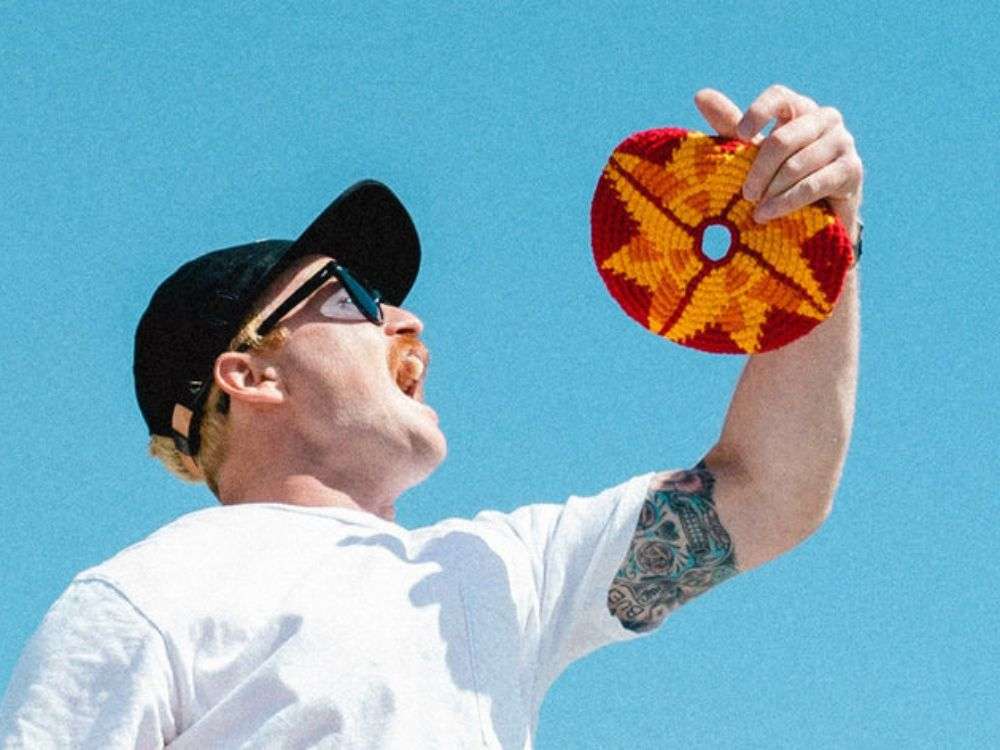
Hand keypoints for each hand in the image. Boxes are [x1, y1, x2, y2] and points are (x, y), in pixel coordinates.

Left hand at [694, 84, 863, 239]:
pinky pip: (813, 184)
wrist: (814, 217)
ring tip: (756, 211)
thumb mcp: (750, 153)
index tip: (741, 136)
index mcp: (799, 109)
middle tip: (746, 194)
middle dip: (759, 169)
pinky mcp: (852, 170)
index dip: (758, 113)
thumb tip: (700, 95)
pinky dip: (787, 202)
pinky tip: (769, 215)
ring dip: (772, 190)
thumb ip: (730, 126)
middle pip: (784, 138)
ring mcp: (843, 141)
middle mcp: (825, 118)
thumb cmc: (776, 179)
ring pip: (797, 164)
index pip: (779, 96)